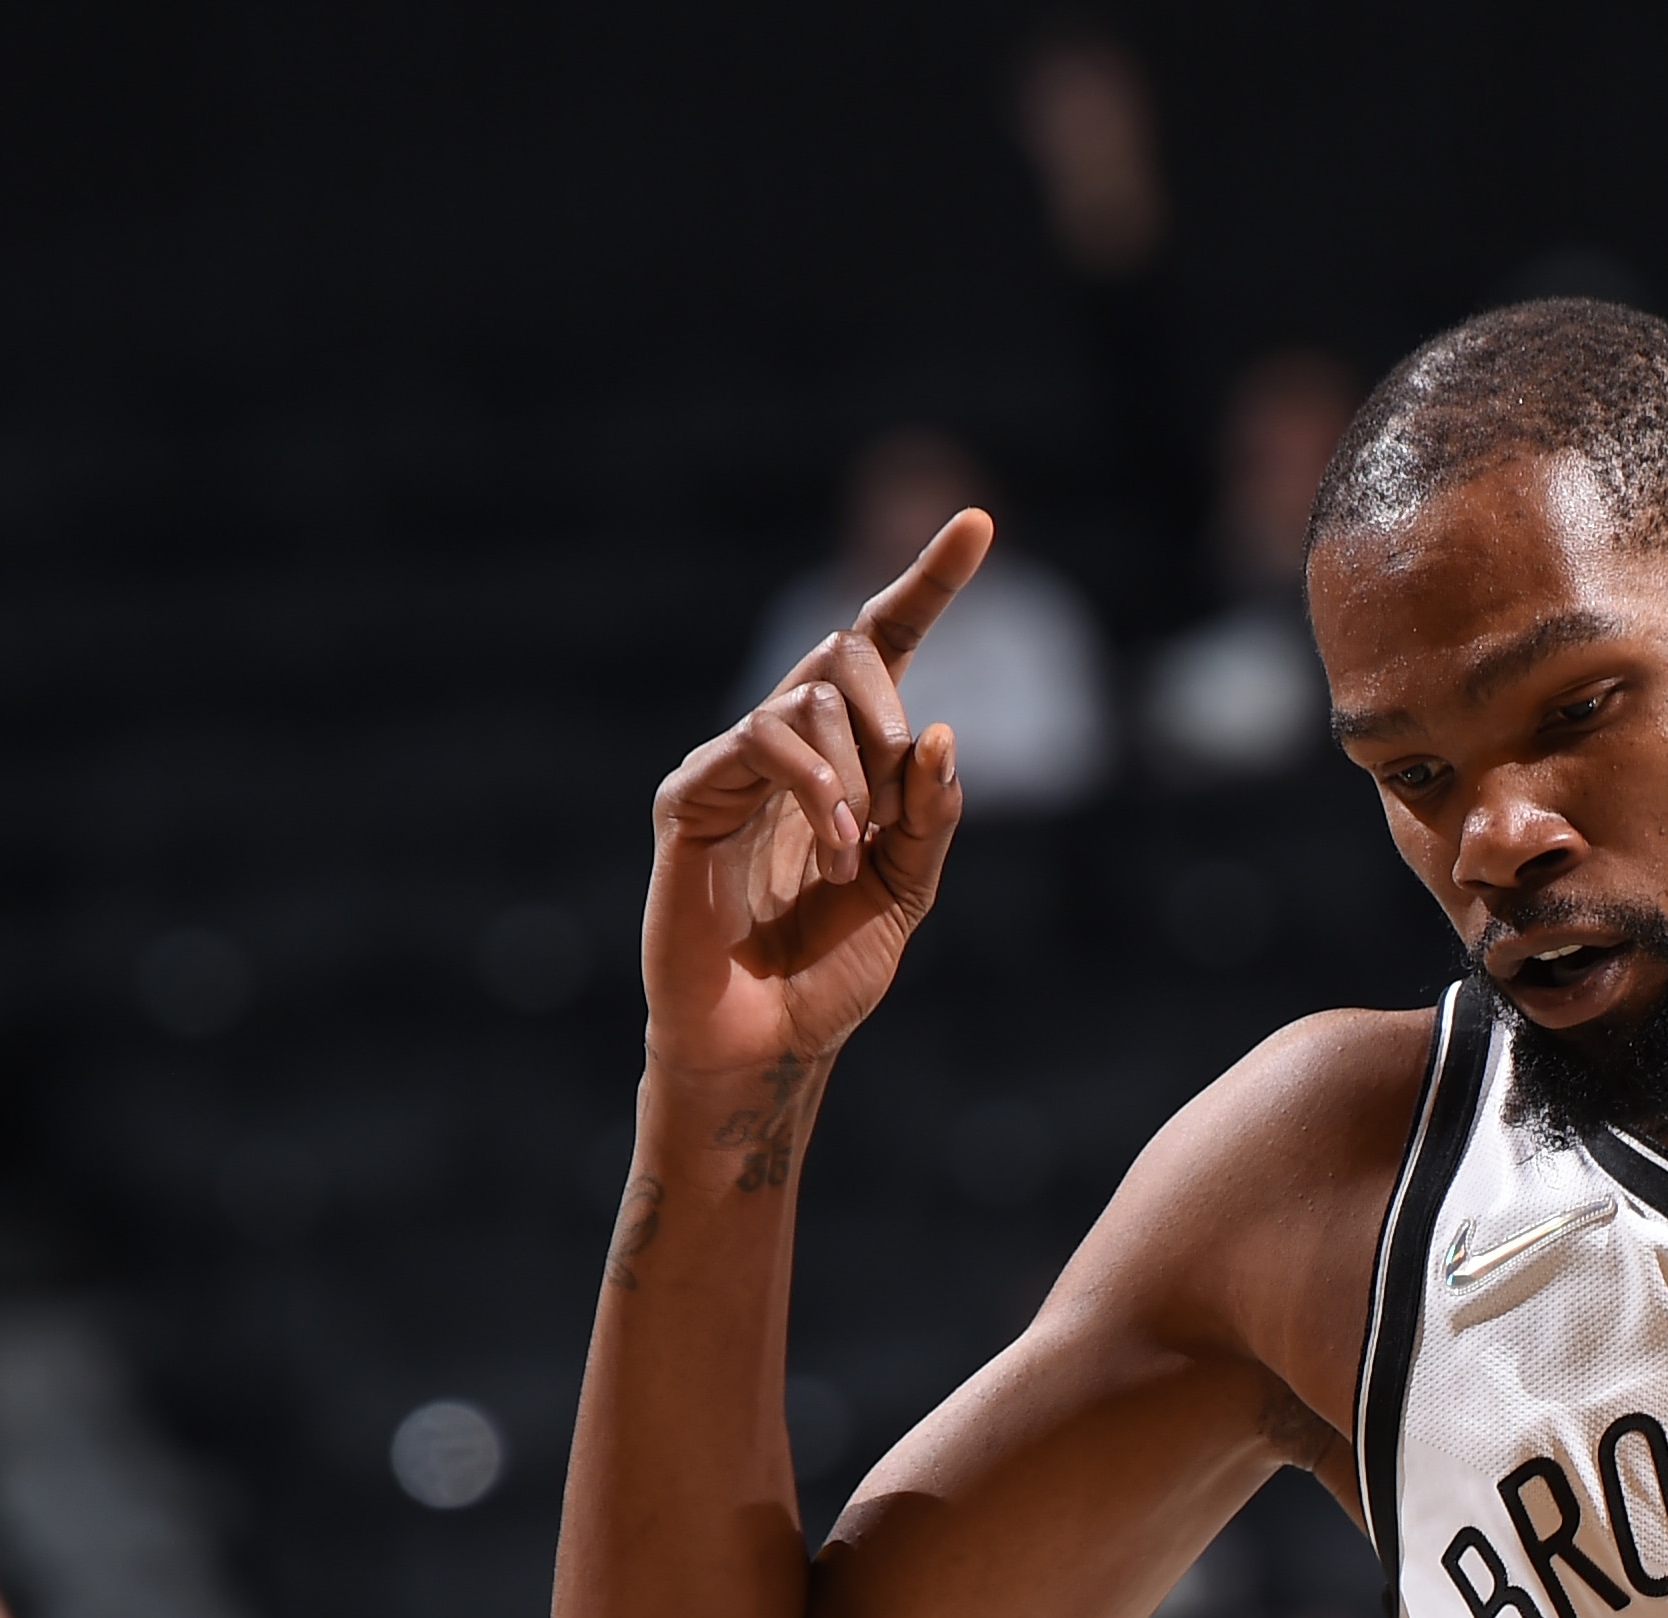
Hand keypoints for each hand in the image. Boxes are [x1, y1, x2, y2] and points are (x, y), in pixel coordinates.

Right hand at [641, 509, 987, 1085]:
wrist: (770, 1042)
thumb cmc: (831, 971)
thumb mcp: (910, 888)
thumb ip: (931, 814)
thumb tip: (944, 731)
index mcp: (846, 760)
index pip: (880, 650)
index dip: (926, 586)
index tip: (977, 525)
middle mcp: (786, 747)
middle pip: (845, 654)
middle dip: (890, 712)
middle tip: (901, 791)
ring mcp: (731, 766)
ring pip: (805, 698)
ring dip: (857, 773)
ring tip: (855, 851)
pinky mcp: (690, 796)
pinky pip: (759, 742)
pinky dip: (815, 789)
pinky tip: (833, 849)